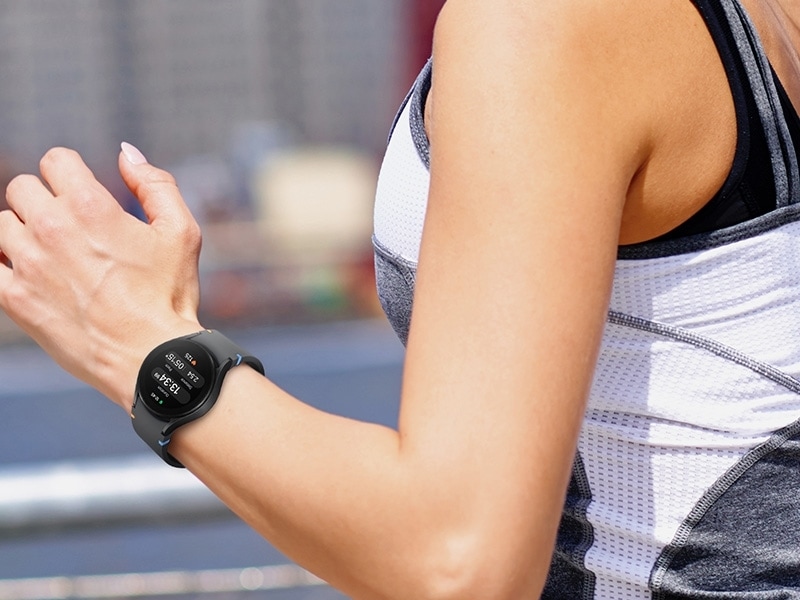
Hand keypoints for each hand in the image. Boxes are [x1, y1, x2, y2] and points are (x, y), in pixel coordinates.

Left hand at [0, 145, 203, 410]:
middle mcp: (53, 228)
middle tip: (68, 228)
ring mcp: (28, 263)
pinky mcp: (13, 298)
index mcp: (92, 206)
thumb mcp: (181, 232)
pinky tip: (23, 276)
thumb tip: (125, 153)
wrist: (149, 356)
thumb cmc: (169, 295)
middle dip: (44, 201)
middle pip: (22, 187)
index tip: (81, 195)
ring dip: (22, 233)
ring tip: (49, 255)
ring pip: (1, 224)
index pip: (55, 160)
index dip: (70, 174)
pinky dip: (2, 267)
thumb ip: (155, 184)